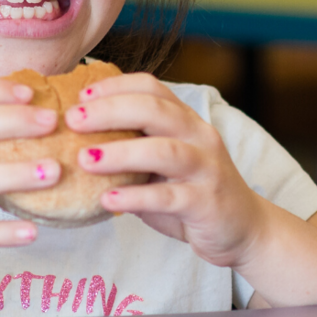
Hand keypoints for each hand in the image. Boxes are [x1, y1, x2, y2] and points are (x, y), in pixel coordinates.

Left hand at [64, 73, 268, 267]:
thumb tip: (76, 138)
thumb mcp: (163, 163)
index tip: (80, 95)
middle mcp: (200, 137)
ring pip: (164, 151)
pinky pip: (168, 197)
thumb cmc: (191, 193)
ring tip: (85, 159)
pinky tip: (107, 200)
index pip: (152, 88)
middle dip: (111, 111)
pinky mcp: (206, 203)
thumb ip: (133, 146)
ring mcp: (206, 169)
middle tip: (73, 120)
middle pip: (156, 111)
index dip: (115, 86)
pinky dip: (135, 197)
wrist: (243, 229)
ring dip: (121, 153)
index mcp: (187, 121)